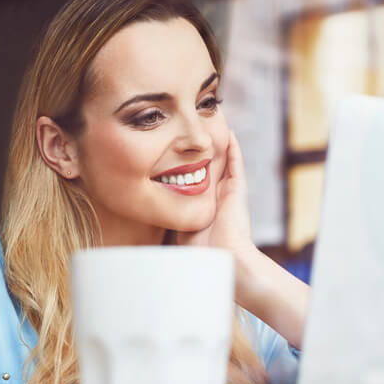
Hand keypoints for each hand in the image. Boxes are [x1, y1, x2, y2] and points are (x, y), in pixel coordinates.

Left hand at [176, 130, 255, 261]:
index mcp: (205, 208)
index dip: (186, 169)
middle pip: (209, 169)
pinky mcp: (238, 189)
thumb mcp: (177, 233)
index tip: (175, 154)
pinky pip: (235, 164)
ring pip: (222, 163)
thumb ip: (167, 225)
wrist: (224, 257)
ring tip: (212, 126)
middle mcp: (218, 198)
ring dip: (218, 146)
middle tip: (193, 135)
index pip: (194, 184)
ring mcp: (229, 193)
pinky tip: (228, 133)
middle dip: (201, 153)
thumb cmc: (200, 253)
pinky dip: (233, 148)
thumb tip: (145, 221)